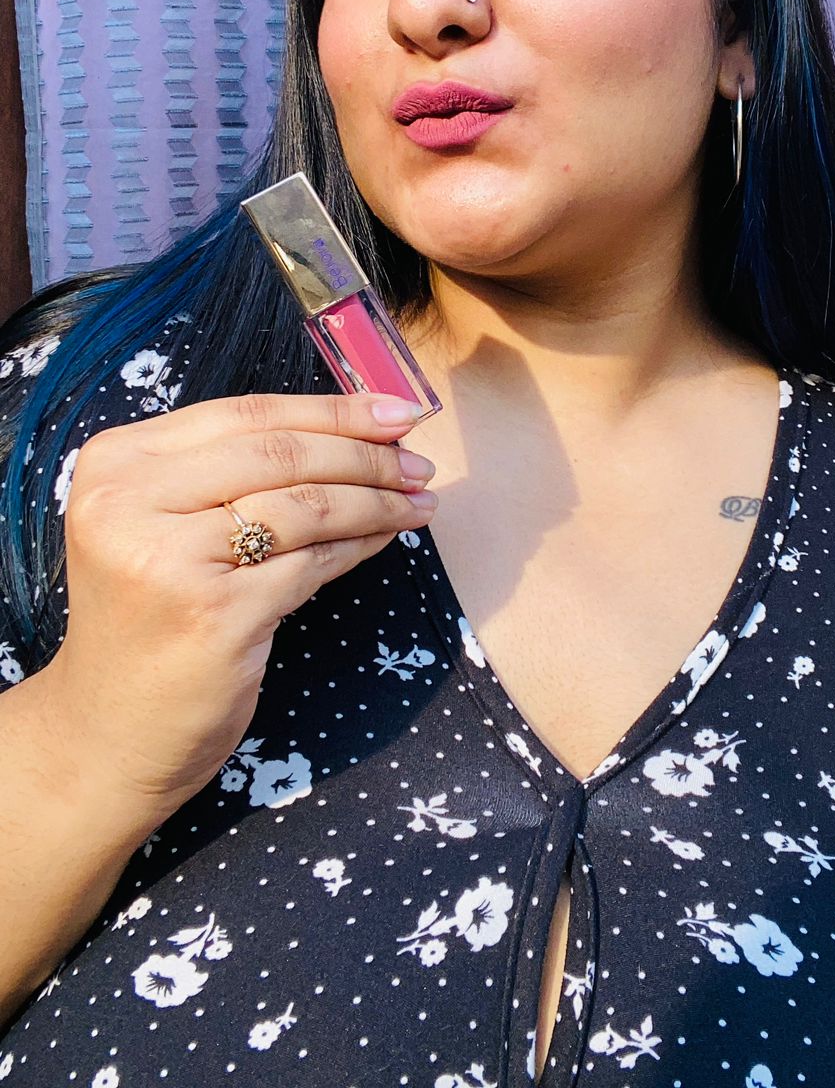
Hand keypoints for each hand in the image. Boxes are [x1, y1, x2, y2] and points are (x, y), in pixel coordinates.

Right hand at [38, 391, 436, 830]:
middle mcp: (130, 502)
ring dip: (377, 500)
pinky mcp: (214, 615)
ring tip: (420, 501)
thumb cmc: (153, 618)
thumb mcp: (168, 525)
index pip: (246, 413)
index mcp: (117, 463)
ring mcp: (169, 560)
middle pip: (281, 454)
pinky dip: (359, 545)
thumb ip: (236, 470)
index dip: (332, 408)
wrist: (109, 731)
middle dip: (366, 453)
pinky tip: (386, 538)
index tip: (399, 409)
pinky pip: (312, 563)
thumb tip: (359, 426)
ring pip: (305, 506)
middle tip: (419, 462)